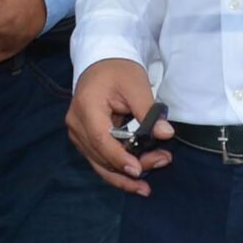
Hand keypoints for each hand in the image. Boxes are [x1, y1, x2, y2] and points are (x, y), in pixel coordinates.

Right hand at [66, 59, 169, 195]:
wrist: (102, 63)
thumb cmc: (118, 70)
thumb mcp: (136, 85)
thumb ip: (149, 111)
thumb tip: (166, 134)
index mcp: (86, 107)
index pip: (100, 139)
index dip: (119, 158)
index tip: (138, 170)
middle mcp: (76, 124)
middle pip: (102, 155)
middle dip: (131, 166)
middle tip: (163, 161)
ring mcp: (78, 134)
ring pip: (100, 164)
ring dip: (125, 174)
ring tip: (151, 177)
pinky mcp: (84, 139)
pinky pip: (99, 160)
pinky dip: (118, 170)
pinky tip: (135, 180)